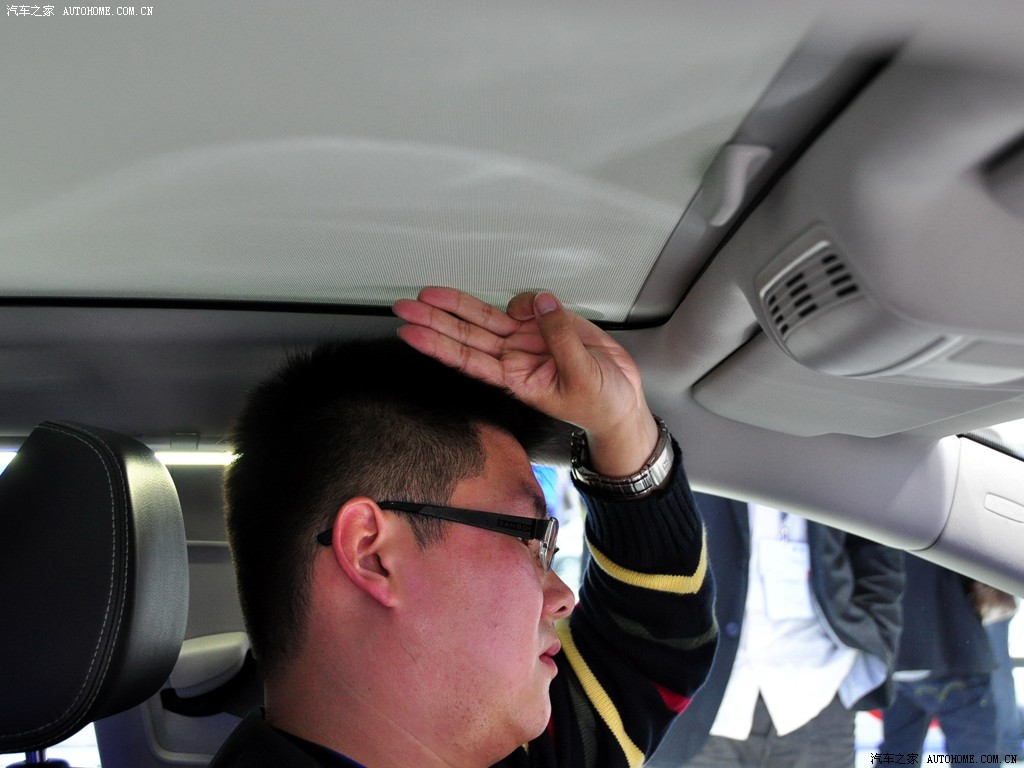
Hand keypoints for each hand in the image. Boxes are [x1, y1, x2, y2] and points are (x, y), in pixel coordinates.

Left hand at [393, 287, 658, 475]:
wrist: (622, 400)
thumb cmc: (599, 404)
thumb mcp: (580, 378)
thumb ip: (560, 339)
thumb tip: (541, 305)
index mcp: (514, 378)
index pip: (467, 359)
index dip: (438, 344)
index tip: (412, 333)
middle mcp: (514, 358)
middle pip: (465, 335)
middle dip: (434, 320)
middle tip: (404, 308)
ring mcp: (527, 340)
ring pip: (483, 318)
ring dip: (456, 306)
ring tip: (427, 294)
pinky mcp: (544, 325)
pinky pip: (525, 304)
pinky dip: (526, 300)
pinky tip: (539, 304)